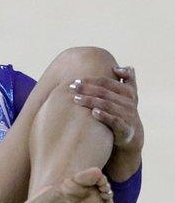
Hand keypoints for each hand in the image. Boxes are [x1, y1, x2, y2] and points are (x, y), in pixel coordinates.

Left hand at [71, 66, 142, 180]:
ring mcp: (128, 115)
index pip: (107, 82)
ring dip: (91, 101)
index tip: (75, 80)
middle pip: (105, 93)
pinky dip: (104, 116)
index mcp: (128, 92)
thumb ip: (126, 80)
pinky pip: (114, 121)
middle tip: (71, 87)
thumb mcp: (126, 96)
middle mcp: (129, 102)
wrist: (131, 136)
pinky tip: (93, 112)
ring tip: (76, 99)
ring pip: (108, 105)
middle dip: (87, 89)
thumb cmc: (122, 112)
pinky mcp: (125, 129)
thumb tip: (119, 67)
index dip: (91, 80)